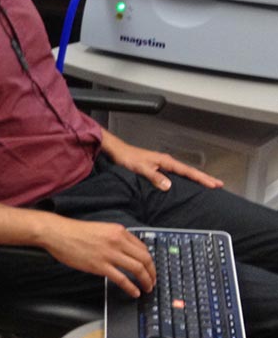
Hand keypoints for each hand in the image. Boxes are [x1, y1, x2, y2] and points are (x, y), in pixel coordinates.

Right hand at [41, 216, 155, 297]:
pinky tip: (134, 292)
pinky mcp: (100, 265)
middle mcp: (117, 241)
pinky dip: (131, 287)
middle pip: (145, 259)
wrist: (57, 233)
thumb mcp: (100, 229)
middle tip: (153, 281)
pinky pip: (122, 279)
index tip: (150, 268)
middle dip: (152, 272)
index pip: (143, 247)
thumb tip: (125, 251)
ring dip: (146, 281)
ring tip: (147, 288)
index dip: (149, 261)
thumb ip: (114, 238)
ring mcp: (109, 254)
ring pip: (137, 269)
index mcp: (118, 231)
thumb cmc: (74, 232)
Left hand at [101, 130, 222, 191]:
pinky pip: (177, 173)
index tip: (213, 184)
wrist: (119, 152)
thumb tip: (168, 185)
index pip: (187, 171)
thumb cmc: (128, 158)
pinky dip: (186, 177)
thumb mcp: (140, 168)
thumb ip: (154, 176)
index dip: (201, 178)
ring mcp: (164, 164)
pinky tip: (188, 182)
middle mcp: (167, 161)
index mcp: (166, 161)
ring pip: (184, 172)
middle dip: (204, 177)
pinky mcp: (159, 167)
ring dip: (196, 177)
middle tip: (218, 184)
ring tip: (208, 184)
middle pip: (190, 170)